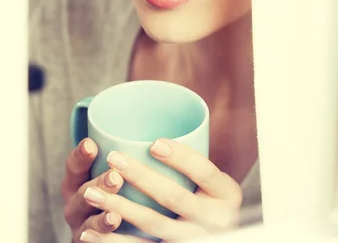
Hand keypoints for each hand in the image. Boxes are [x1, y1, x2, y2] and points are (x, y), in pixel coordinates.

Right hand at [61, 138, 123, 241]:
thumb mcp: (114, 166)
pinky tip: (115, 235)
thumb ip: (124, 147)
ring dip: (101, 218)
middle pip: (83, 193)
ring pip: (89, 222)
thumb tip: (155, 111)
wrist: (117, 229)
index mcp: (79, 179)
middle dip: (98, 185)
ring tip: (115, 215)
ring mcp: (83, 226)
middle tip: (115, 177)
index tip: (91, 144)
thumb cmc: (118, 187)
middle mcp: (77, 202)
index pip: (75, 164)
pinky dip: (105, 242)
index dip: (81, 155)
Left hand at [79, 138, 242, 241]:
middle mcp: (215, 220)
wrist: (214, 237)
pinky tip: (89, 234)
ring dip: (118, 207)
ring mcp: (195, 239)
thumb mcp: (214, 184)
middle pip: (173, 196)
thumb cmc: (208, 201)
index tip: (154, 143)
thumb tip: (153, 127)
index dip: (180, 156)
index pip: (203, 170)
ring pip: (152, 223)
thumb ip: (195, 165)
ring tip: (91, 192)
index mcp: (226, 193)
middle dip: (140, 176)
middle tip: (113, 158)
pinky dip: (112, 242)